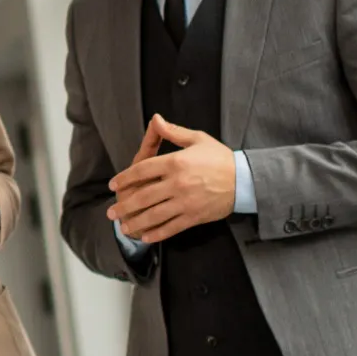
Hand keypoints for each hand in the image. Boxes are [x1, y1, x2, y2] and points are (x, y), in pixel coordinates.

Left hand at [106, 115, 235, 243]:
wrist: (245, 180)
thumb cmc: (220, 157)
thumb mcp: (197, 139)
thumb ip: (173, 131)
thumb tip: (155, 119)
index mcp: (176, 162)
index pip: (142, 170)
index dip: (125, 177)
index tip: (114, 184)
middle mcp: (178, 183)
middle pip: (144, 196)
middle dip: (125, 205)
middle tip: (111, 211)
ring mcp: (186, 202)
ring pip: (154, 215)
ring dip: (136, 222)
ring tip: (123, 227)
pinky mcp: (194, 216)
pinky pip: (171, 227)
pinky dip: (157, 233)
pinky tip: (146, 236)